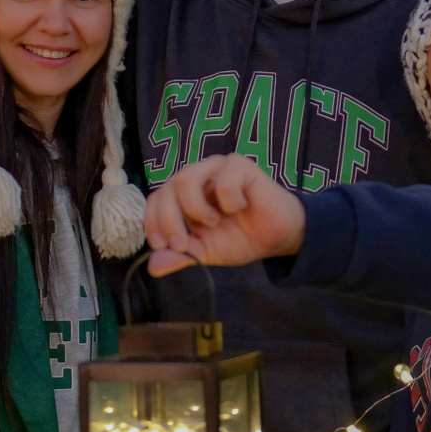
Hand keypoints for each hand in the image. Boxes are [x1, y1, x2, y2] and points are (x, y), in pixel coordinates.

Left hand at [144, 154, 305, 276]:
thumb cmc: (240, 238)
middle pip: (166, 189)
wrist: (276, 238)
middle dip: (170, 221)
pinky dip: (229, 202)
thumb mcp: (206, 252)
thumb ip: (181, 255)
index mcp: (182, 196)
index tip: (162, 245)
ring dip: (196, 209)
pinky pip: (223, 181)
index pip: (155, 200)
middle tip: (184, 244)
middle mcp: (196, 177)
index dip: (153, 222)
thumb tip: (153, 266)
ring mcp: (215, 168)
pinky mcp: (239, 164)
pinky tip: (241, 207)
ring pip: (186, 179)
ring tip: (214, 222)